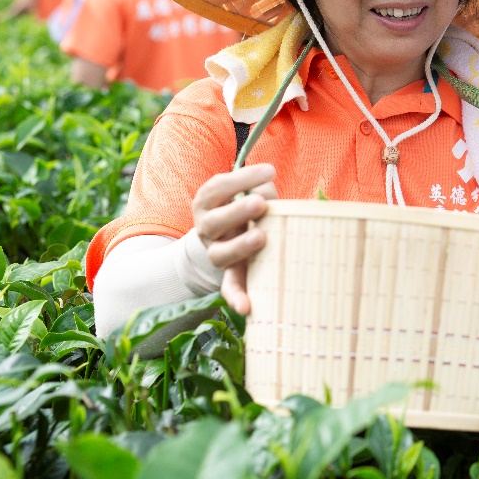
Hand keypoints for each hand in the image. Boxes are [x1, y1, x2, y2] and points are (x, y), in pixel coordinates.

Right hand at [191, 163, 277, 314]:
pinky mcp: (230, 274)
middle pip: (214, 222)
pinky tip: (246, 307)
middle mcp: (207, 228)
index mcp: (208, 203)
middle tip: (260, 203)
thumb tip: (269, 186)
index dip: (242, 179)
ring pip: (220, 254)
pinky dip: (236, 297)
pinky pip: (229, 288)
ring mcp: (217, 252)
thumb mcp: (251, 193)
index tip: (270, 170)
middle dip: (237, 211)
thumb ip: (260, 189)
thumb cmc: (248, 207)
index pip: (218, 188)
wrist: (229, 236)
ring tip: (261, 236)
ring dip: (240, 245)